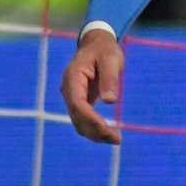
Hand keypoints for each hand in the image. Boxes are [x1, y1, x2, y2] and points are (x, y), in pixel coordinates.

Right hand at [60, 29, 123, 143]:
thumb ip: (109, 78)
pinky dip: (95, 129)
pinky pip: (84, 119)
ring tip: (116, 140)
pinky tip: (109, 136)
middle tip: (116, 139)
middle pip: (77, 116)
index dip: (90, 118)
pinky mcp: (80, 102)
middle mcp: (69, 90)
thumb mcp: (111, 59)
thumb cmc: (105, 50)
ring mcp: (72, 97)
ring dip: (95, 133)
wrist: (97, 45)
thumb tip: (109, 101)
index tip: (105, 129)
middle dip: (94, 130)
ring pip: (79, 122)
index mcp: (73, 77)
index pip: (77, 103)